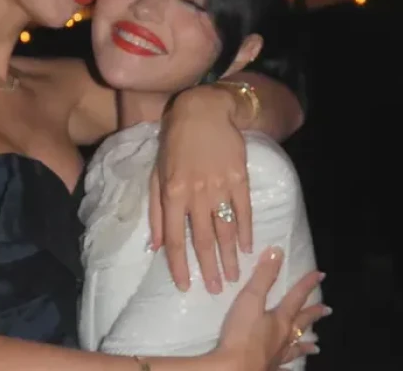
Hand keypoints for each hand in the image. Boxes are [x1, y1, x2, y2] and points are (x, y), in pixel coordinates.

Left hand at [149, 85, 250, 292]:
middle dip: (209, 268)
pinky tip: (248, 248)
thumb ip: (155, 211)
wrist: (202, 112)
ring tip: (233, 277)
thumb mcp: (156, 174)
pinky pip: (243, 210)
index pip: (175, 238)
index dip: (179, 264)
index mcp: (172, 193)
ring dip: (229, 256)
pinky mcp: (239, 177)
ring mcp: (219, 186)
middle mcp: (195, 193)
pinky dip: (246, 231)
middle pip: (203, 239)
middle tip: (216, 290)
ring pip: (225, 229)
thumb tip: (154, 245)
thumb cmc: (174, 143)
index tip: (185, 286)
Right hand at [215, 247, 329, 370]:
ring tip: (316, 346)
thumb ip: (263, 276)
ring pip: (295, 348)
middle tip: (327, 310)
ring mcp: (277, 356)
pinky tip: (290, 369)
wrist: (234, 369)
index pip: (296, 297)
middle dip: (313, 314)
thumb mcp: (250, 299)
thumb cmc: (241, 335)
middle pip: (301, 323)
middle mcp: (283, 338)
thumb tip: (277, 251)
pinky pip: (283, 368)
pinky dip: (289, 367)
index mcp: (280, 319)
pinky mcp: (268, 369)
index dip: (307, 284)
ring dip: (306, 345)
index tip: (320, 275)